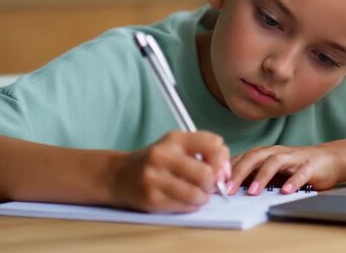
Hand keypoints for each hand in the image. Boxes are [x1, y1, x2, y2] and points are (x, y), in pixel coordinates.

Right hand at [109, 131, 229, 212]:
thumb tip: (226, 171)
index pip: (213, 144)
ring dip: (204, 197)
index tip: (220, 167)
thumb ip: (205, 150)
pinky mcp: (152, 200)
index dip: (223, 159)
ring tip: (199, 194)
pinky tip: (186, 200)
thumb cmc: (158, 161)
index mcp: (174, 139)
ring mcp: (155, 179)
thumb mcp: (178, 145)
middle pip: (206, 173)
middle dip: (213, 183)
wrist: (119, 175)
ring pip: (197, 194)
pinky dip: (192, 205)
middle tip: (209, 185)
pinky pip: (185, 207)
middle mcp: (162, 156)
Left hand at [228, 145, 338, 195]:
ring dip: (262, 176)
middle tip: (229, 189)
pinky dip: (292, 181)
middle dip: (239, 172)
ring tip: (253, 191)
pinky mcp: (309, 166)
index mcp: (265, 153)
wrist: (327, 160)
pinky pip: (300, 173)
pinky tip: (285, 191)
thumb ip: (253, 174)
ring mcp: (293, 158)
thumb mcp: (271, 169)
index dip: (227, 169)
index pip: (242, 158)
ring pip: (274, 162)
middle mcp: (277, 152)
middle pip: (254, 157)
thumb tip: (229, 187)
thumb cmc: (295, 166)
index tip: (215, 183)